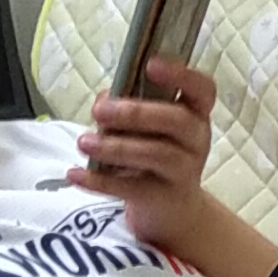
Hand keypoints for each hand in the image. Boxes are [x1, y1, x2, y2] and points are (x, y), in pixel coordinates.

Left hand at [75, 59, 218, 252]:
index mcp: (195, 114)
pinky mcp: (163, 198)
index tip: (151, 65)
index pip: (202, 90)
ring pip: (156, 154)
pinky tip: (75, 174)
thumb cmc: (157, 155)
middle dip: (136, 113)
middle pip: (176, 121)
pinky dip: (99, 181)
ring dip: (115, 147)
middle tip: (98, 111)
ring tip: (83, 143)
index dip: (181, 75)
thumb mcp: (149, 129)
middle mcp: (196, 141)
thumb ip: (129, 107)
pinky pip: (132, 188)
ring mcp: (184, 171)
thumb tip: (103, 100)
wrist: (172, 211)